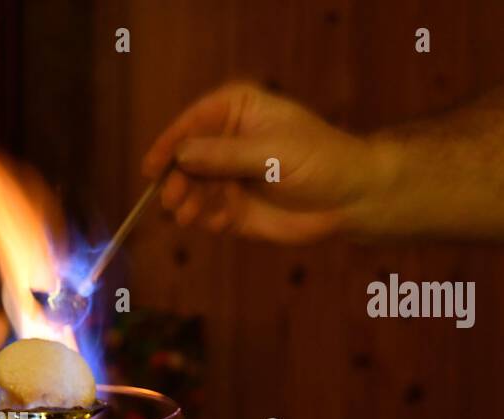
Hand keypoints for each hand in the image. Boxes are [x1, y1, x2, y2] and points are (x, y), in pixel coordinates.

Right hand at [142, 81, 388, 242]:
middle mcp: (226, 141)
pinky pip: (206, 213)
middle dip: (177, 180)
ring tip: (191, 217)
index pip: (194, 122)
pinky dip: (208, 219)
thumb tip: (181, 154)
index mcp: (237, 110)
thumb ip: (226, 155)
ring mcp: (227, 175)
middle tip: (172, 200)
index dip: (170, 143)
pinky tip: (224, 223)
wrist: (350, 199)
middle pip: (186, 158)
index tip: (153, 166)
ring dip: (188, 204)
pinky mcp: (231, 207)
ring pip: (191, 189)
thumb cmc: (320, 161)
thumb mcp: (273, 152)